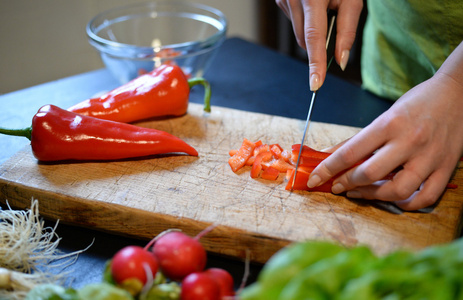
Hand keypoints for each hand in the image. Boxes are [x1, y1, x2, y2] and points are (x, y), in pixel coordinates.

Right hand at [275, 0, 362, 89]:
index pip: (314, 38)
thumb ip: (347, 30)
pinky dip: (305, 21)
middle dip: (320, 44)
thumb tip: (341, 61)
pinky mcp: (279, 0)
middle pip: (305, 41)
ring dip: (312, 31)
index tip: (315, 84)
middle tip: (334, 23)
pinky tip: (312, 4)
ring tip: (323, 7)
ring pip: (299, 34)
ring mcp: (283, 0)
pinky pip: (294, 22)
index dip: (316, 63)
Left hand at [307, 69, 462, 209]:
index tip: (314, 178)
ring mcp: (430, 157)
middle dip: (346, 183)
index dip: (328, 168)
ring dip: (372, 196)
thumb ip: (361, 138)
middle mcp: (410, 141)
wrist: (459, 93)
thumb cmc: (418, 102)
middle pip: (370, 173)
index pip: (351, 152)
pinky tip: (393, 199)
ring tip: (360, 192)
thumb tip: (332, 154)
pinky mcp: (447, 168)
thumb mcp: (386, 114)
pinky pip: (426, 197)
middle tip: (337, 185)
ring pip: (397, 190)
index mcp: (390, 123)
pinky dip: (407, 204)